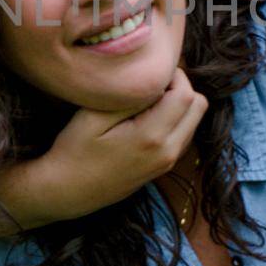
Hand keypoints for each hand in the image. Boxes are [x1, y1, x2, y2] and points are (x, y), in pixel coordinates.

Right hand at [29, 68, 206, 221]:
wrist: (66, 193)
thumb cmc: (74, 152)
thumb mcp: (93, 118)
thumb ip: (129, 98)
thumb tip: (155, 81)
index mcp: (151, 137)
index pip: (186, 95)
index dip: (174, 76)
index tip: (150, 72)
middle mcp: (167, 152)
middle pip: (199, 106)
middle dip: (181, 87)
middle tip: (151, 84)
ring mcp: (167, 163)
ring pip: (194, 121)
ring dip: (179, 105)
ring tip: (147, 102)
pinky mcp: (162, 168)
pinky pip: (184, 136)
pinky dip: (175, 121)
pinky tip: (146, 119)